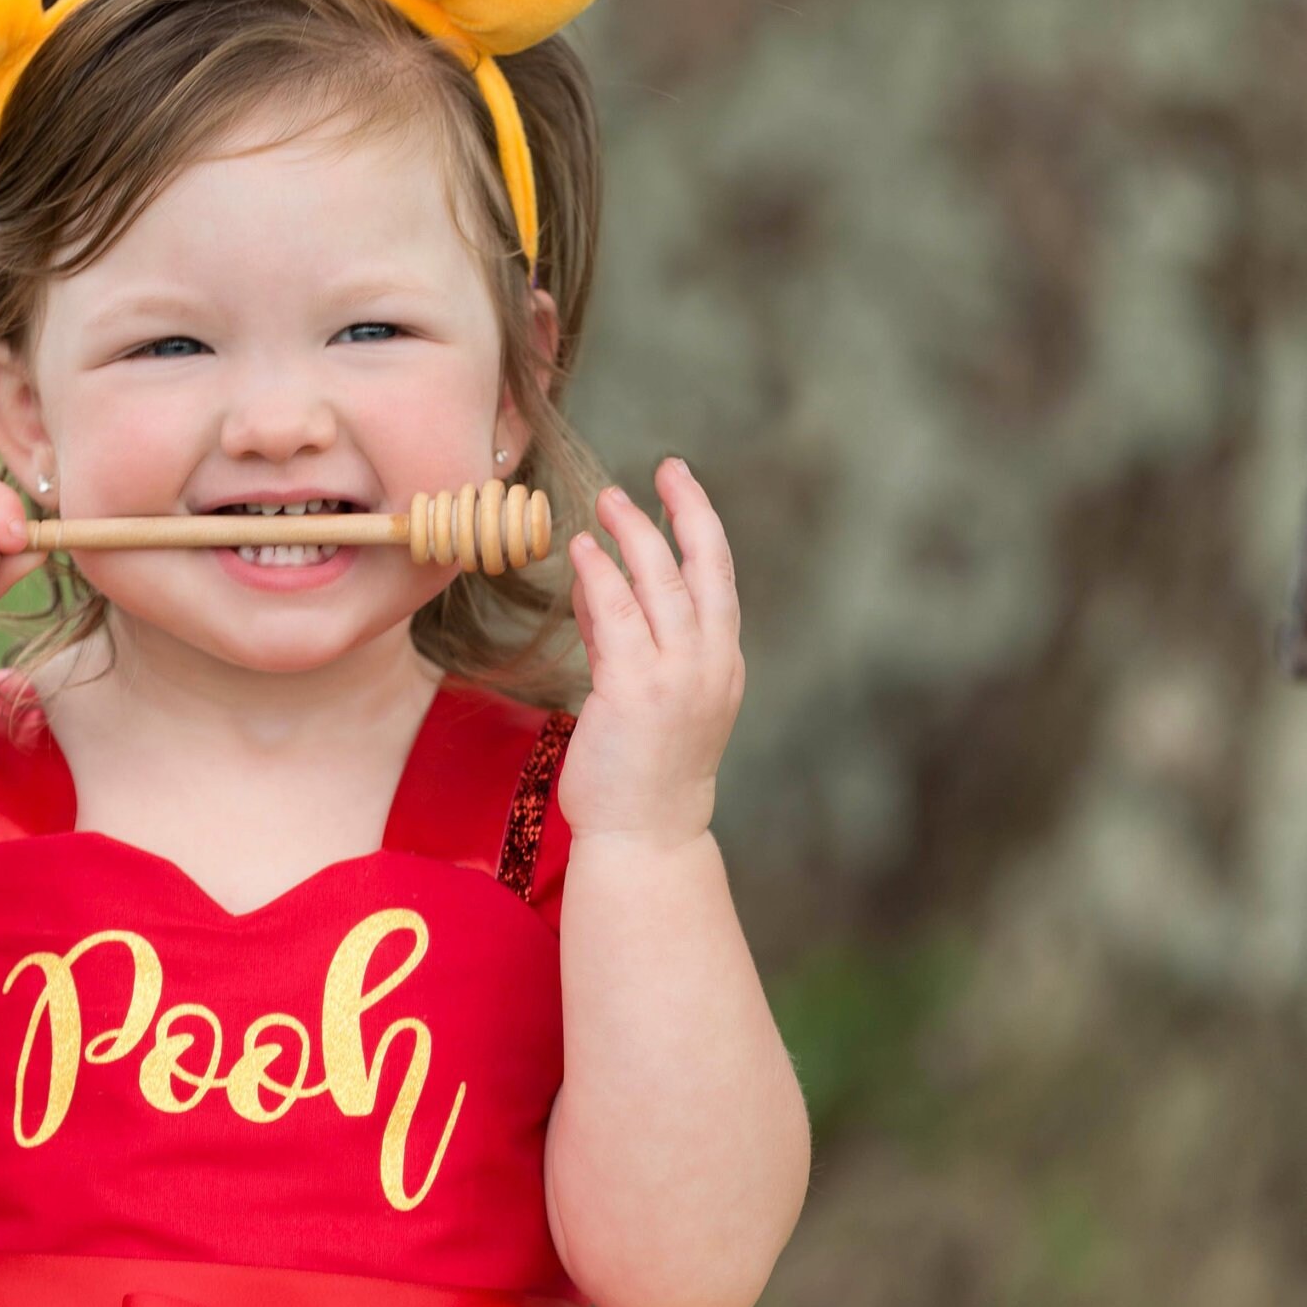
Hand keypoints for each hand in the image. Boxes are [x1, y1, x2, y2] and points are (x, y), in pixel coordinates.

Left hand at [557, 457, 744, 847]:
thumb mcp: (644, 698)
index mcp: (722, 666)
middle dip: (687, 510)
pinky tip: (584, 549)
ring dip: (636, 532)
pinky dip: (602, 576)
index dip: (702, 527)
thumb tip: (597, 585)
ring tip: (610, 497)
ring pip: (663, 583)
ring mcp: (677, 677)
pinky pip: (619, 617)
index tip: (680, 487)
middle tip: (664, 468)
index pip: (719, 580)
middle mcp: (710, 665)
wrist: (645, 838)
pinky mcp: (636, 692)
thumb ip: (623, 640)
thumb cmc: (642, 775)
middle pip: (706, 567)